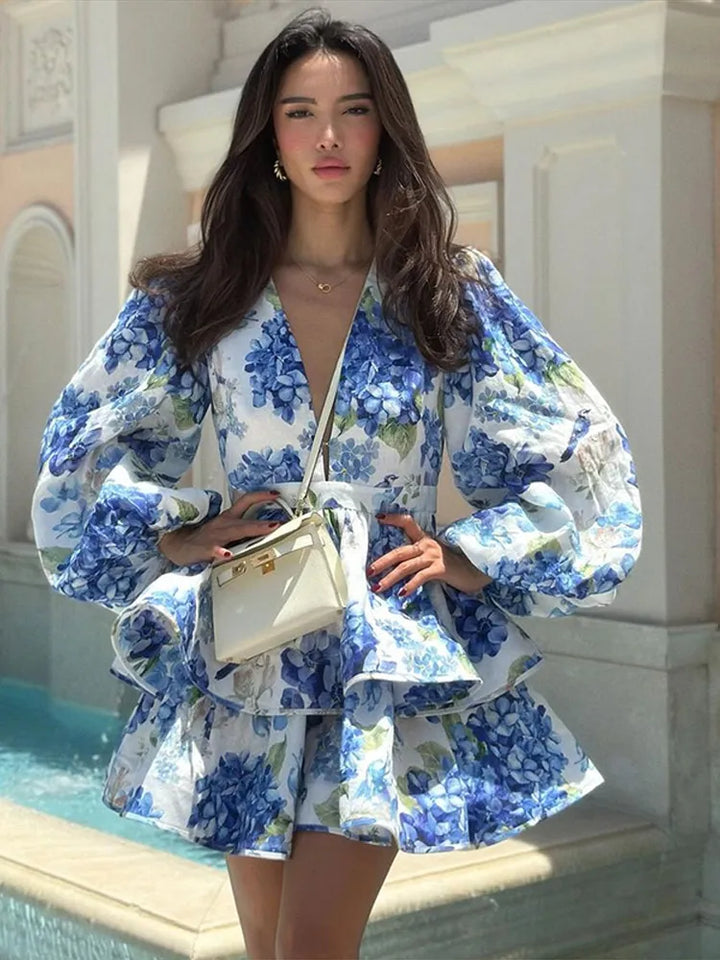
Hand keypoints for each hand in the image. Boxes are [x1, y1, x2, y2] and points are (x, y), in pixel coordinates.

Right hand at [158, 490, 282, 565]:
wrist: (175, 544)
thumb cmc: (202, 538)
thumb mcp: (225, 530)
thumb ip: (243, 529)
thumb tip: (266, 529)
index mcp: (228, 518)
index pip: (245, 501)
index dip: (261, 496)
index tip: (275, 494)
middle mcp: (222, 524)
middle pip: (244, 520)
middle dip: (262, 523)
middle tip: (278, 523)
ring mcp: (213, 536)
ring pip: (233, 532)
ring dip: (250, 531)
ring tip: (265, 530)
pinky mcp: (203, 548)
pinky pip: (212, 550)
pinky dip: (220, 552)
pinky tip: (227, 555)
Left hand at [367, 513, 492, 596]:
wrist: (475, 571)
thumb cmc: (453, 566)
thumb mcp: (434, 556)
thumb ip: (418, 558)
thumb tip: (395, 567)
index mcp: (425, 539)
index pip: (408, 523)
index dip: (394, 519)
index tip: (379, 517)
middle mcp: (427, 545)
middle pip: (400, 551)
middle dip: (382, 562)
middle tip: (369, 571)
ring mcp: (434, 556)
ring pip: (406, 566)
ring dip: (390, 578)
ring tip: (379, 587)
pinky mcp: (440, 569)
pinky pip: (421, 577)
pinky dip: (410, 585)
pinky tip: (402, 593)